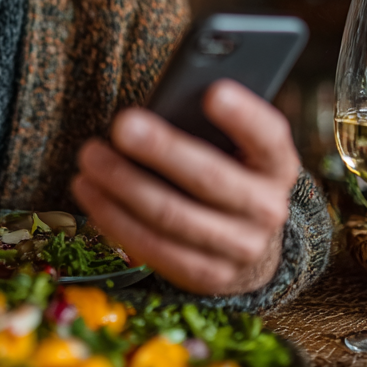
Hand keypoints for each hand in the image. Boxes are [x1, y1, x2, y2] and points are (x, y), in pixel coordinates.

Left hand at [72, 80, 298, 295]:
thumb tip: (155, 110)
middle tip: (121, 125)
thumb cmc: (225, 170)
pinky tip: (91, 194)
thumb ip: (205, 126)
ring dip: (123, 185)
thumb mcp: (231, 145)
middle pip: (209, 178)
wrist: (247, 239)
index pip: (268, 136)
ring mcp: (241, 248)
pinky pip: (154, 248)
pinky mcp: (208, 276)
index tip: (213, 91)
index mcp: (276, 165)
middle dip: (161, 149)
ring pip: (172, 216)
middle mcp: (267, 209)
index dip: (244, 115)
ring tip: (89, 159)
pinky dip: (116, 219)